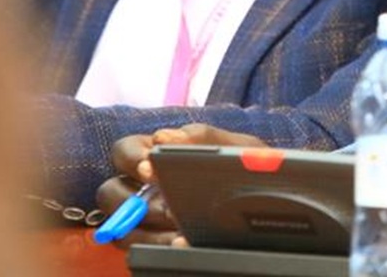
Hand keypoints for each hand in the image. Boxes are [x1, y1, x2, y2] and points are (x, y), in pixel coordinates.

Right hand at [95, 124, 265, 246]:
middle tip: (167, 207)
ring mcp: (142, 217)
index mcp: (155, 154)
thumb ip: (204, 137)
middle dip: (134, 201)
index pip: (123, 150)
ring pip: (120, 226)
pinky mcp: (152, 241)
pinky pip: (137, 249)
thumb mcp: (238, 146)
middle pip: (111, 192)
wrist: (276, 198)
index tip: (150, 168)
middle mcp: (141, 186)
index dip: (132, 159)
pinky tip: (183, 244)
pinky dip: (157, 248)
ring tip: (180, 231)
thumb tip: (164, 138)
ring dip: (147, 229)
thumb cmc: (250, 166)